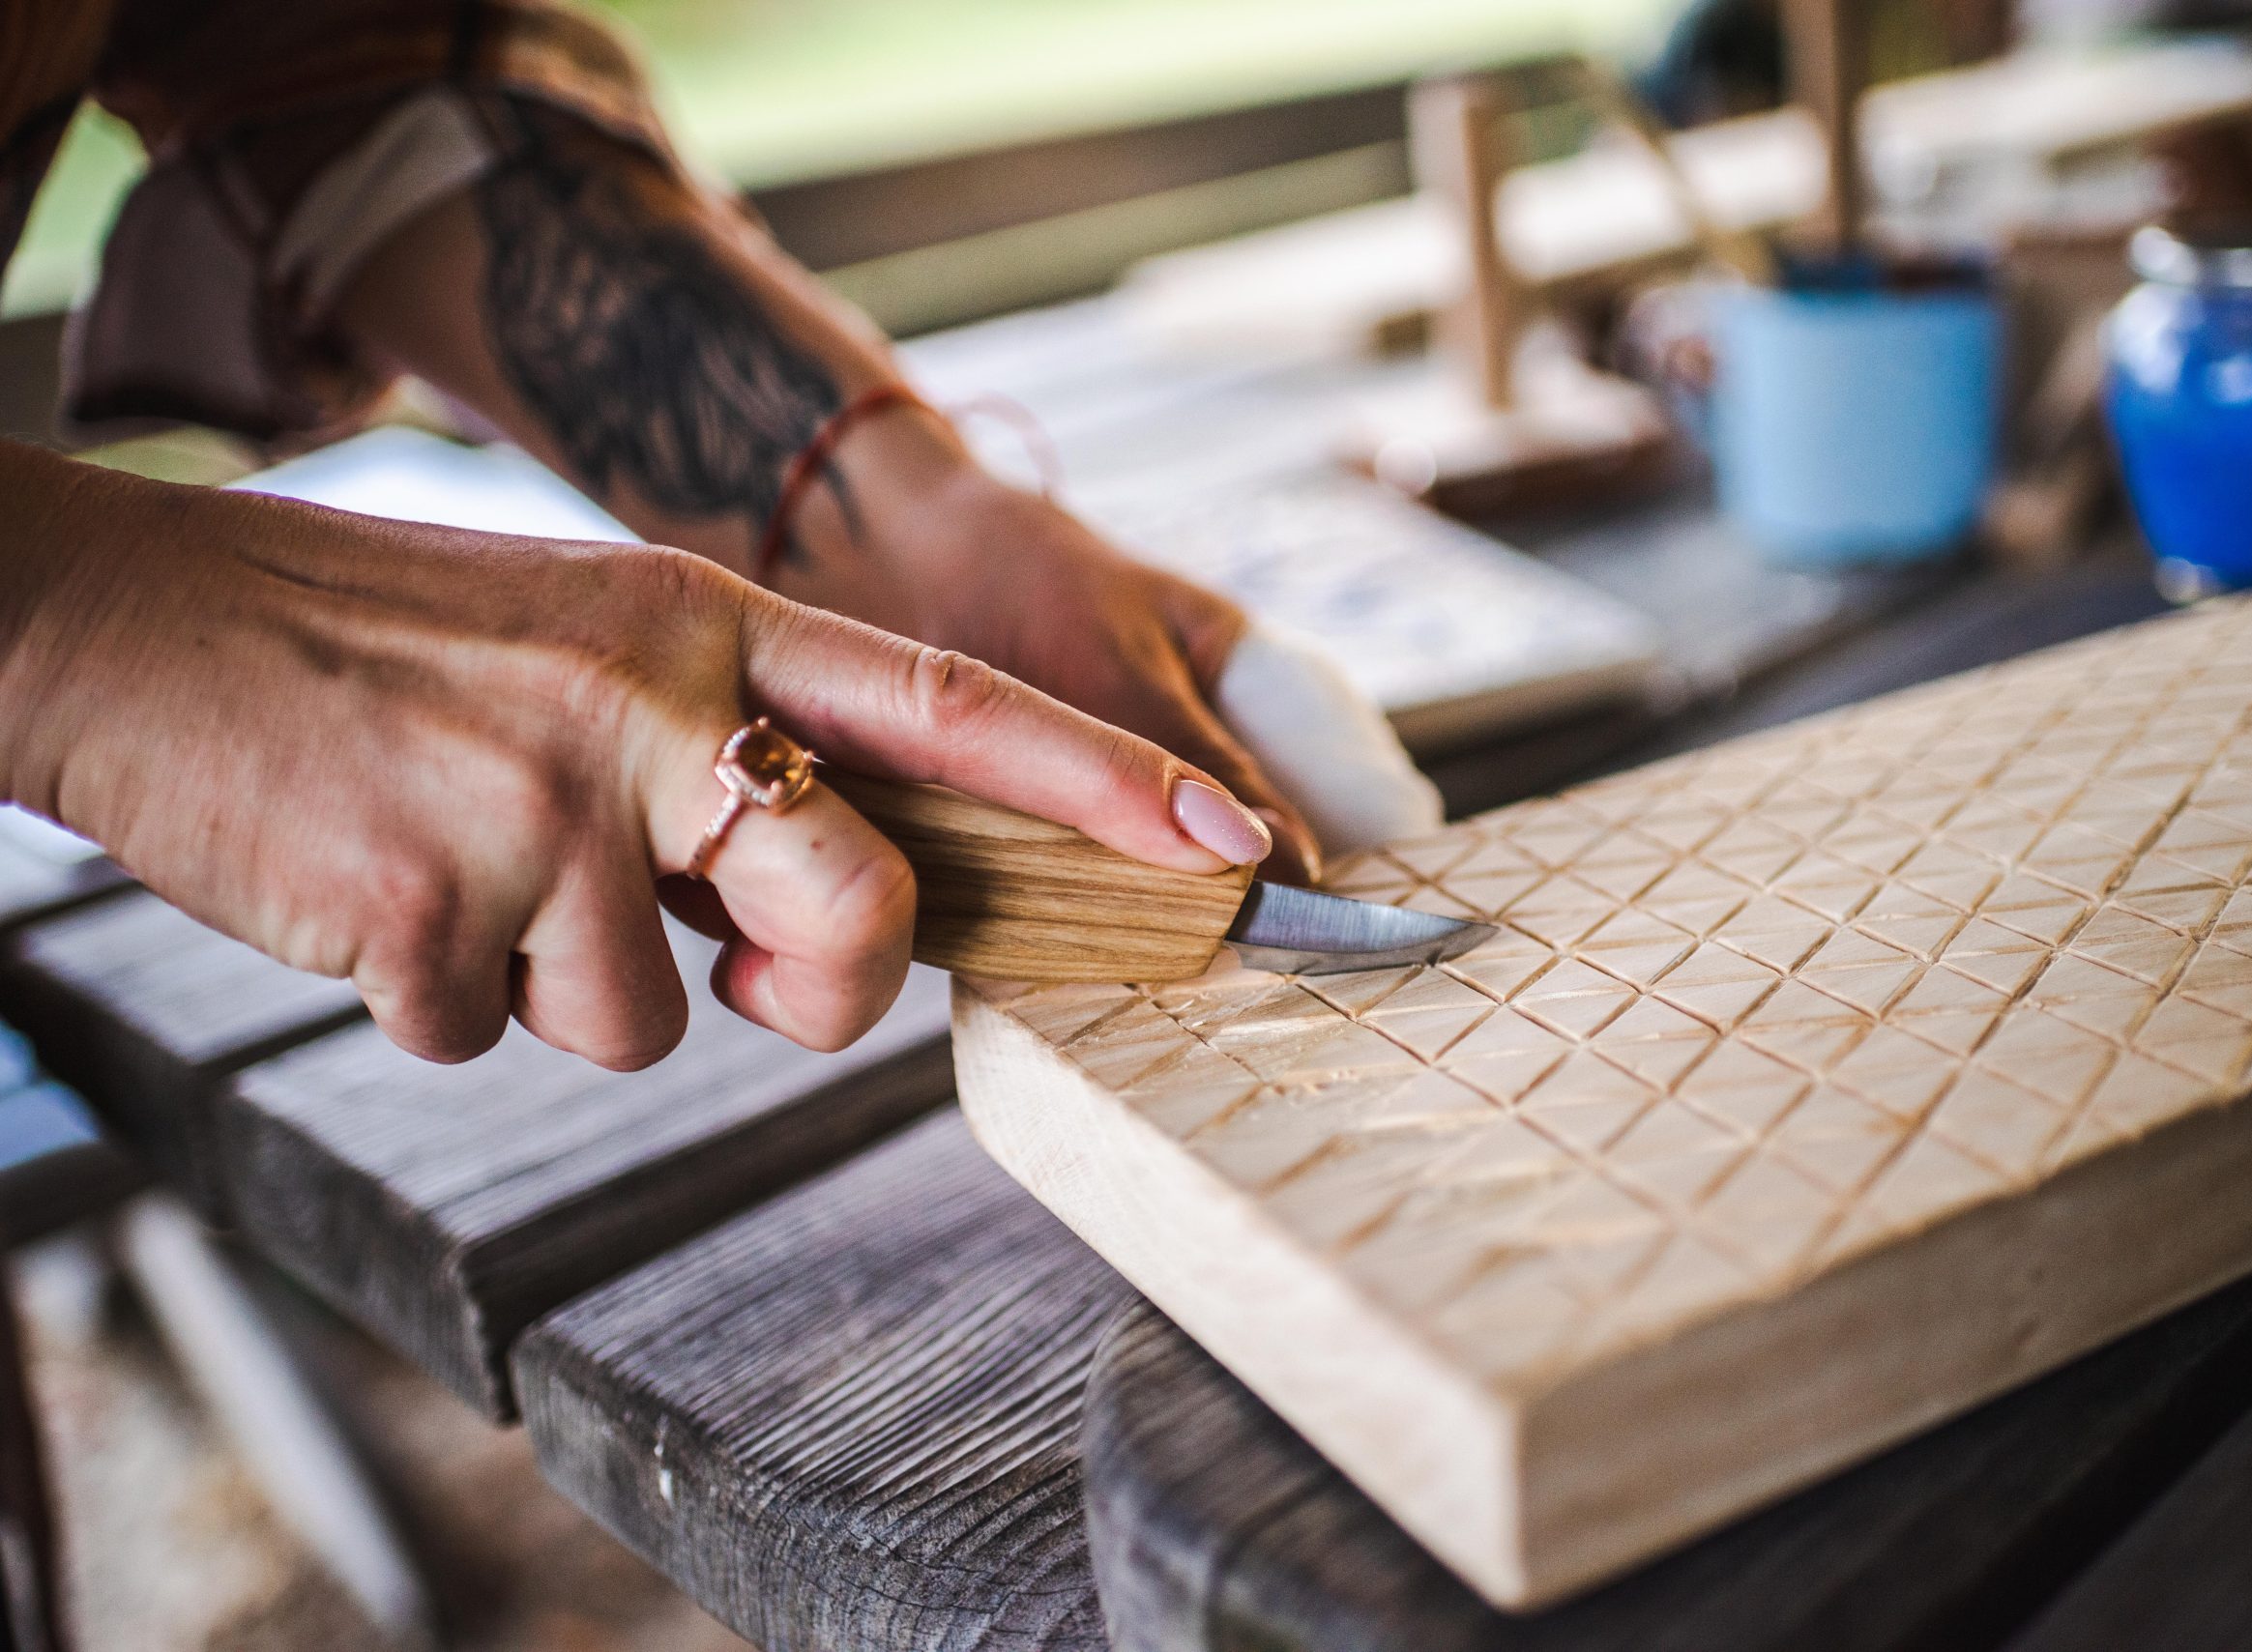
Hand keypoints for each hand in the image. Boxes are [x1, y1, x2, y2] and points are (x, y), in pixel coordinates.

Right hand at [0, 445, 1273, 1068]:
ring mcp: (544, 808)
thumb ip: (722, 754)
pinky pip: (497, 1037)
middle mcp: (650, 706)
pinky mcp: (432, 911)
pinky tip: (373, 893)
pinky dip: (440, 999)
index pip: (951, 710)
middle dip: (831, 988)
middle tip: (745, 974)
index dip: (1100, 784)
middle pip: (860, 908)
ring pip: (653, 1022)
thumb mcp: (583, 644)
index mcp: (702, 624)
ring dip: (559, 984)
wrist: (131, 632)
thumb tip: (825, 912)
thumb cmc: (370, 650)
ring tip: (453, 865)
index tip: (1224, 844)